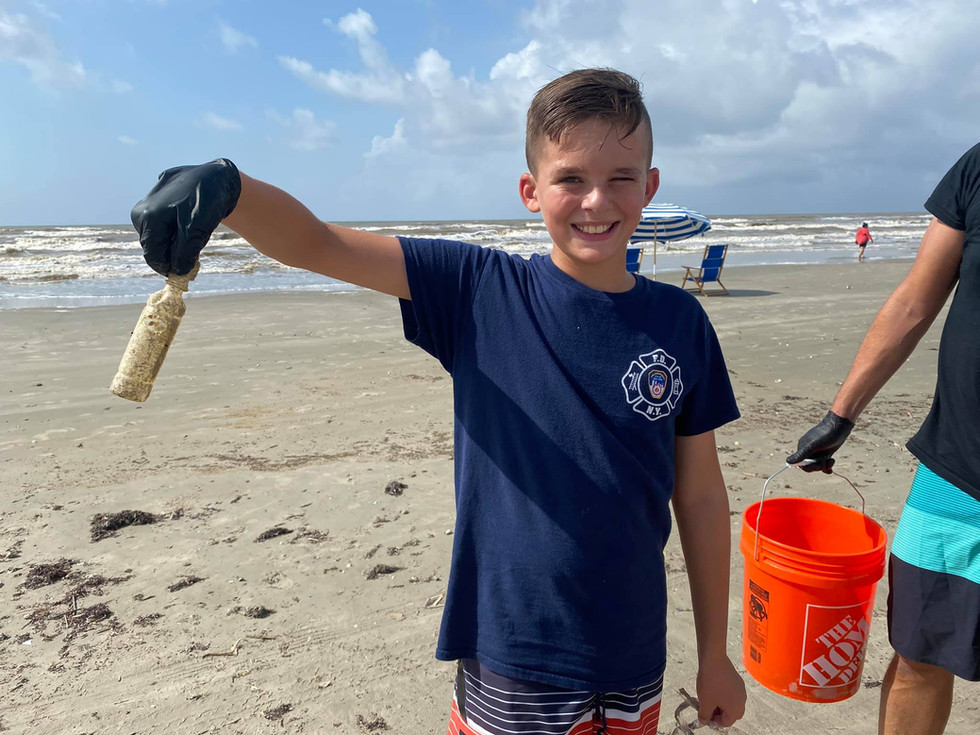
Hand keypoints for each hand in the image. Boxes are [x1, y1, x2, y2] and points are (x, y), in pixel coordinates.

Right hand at [131, 158, 241, 275]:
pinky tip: (191, 224)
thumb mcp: (197, 230)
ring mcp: (147, 205)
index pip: (153, 254)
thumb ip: (184, 252)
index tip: (186, 272)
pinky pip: (164, 225)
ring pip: (159, 237)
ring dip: (176, 243)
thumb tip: (177, 272)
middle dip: (173, 254)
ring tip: (195, 234)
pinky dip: (177, 232)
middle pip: (154, 247)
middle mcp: (141, 211)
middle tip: (195, 253)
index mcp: (147, 217)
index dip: (169, 267)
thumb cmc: (207, 201)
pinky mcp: (156, 202)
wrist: (217, 177)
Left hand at [695, 655, 745, 727]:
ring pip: (732, 702)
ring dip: (721, 703)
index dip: (714, 722)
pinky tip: (713, 688)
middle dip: (719, 713)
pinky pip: (731, 692)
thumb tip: (704, 720)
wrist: (713, 660)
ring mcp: (741, 689)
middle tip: (708, 709)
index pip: (726, 723)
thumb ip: (704, 715)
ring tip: (709, 697)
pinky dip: (723, 693)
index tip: (706, 717)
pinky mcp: (737, 680)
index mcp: (736, 709)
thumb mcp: (704, 702)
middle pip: (731, 713)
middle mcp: (742, 700)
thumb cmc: (711, 681)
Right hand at [786, 410, 853, 473]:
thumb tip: (787, 461)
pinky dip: (827, 467)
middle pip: (810, 466)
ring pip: (818, 465)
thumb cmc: (826, 434)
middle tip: (826, 462)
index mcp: (803, 448)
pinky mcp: (825, 452)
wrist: (839, 425)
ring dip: (824, 466)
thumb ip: (801, 454)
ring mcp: (817, 452)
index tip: (818, 464)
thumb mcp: (813, 445)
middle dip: (818, 467)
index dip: (809, 467)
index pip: (801, 464)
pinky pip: (823, 463)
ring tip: (831, 460)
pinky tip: (831, 466)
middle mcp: (808, 451)